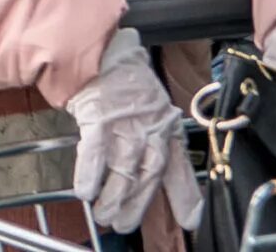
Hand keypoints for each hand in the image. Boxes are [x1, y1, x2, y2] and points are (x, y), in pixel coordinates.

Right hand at [65, 29, 199, 233]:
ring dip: (113, 197)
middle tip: (124, 225)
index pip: (179, 167)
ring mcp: (125, 124)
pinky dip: (90, 174)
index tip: (190, 221)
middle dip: (137, 205)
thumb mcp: (152, 107)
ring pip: (123, 170)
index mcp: (166, 127)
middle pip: (148, 175)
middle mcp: (150, 129)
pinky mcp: (98, 117)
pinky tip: (85, 191)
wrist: (101, 49)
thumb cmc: (124, 81)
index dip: (185, 196)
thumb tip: (152, 167)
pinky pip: (95, 152)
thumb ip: (157, 137)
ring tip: (104, 215)